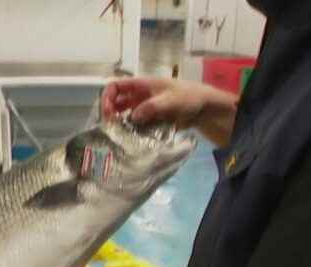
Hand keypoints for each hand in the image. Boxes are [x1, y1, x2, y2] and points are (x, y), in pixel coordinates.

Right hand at [102, 78, 217, 128]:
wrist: (203, 108)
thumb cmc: (188, 97)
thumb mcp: (170, 100)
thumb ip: (151, 107)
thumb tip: (133, 116)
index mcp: (141, 84)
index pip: (115, 86)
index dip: (107, 97)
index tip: (108, 113)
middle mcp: (138, 96)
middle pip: (115, 102)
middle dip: (110, 113)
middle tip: (112, 128)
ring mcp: (143, 108)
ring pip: (123, 115)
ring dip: (120, 124)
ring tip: (120, 136)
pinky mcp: (148, 120)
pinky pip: (134, 125)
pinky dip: (131, 131)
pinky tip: (131, 139)